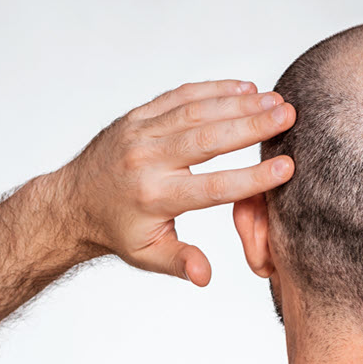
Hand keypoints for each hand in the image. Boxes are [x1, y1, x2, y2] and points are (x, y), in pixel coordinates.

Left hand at [55, 79, 295, 284]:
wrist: (73, 201)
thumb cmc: (119, 231)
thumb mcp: (147, 256)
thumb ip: (180, 262)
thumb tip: (205, 277)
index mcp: (154, 197)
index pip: (212, 186)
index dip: (251, 177)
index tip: (287, 167)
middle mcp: (147, 160)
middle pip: (208, 139)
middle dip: (252, 126)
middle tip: (290, 115)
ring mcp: (141, 133)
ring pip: (196, 112)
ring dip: (239, 103)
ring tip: (276, 100)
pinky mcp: (138, 116)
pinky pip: (180, 97)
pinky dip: (213, 89)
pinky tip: (245, 87)